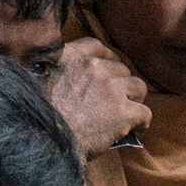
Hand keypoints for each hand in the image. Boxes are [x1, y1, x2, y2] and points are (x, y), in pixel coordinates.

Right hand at [48, 38, 152, 152]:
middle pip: (121, 68)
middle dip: (119, 84)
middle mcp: (93, 66)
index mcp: (70, 56)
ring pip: (138, 87)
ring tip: (127, 113)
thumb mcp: (39, 80)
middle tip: (114, 100)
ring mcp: (110, 87)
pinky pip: (145, 112)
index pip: (97, 47)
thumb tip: (71, 79)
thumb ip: (57, 71)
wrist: (44, 138)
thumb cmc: (40, 116)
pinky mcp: (123, 111)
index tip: (105, 72)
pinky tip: (135, 130)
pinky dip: (142, 123)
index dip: (106, 60)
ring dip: (133, 99)